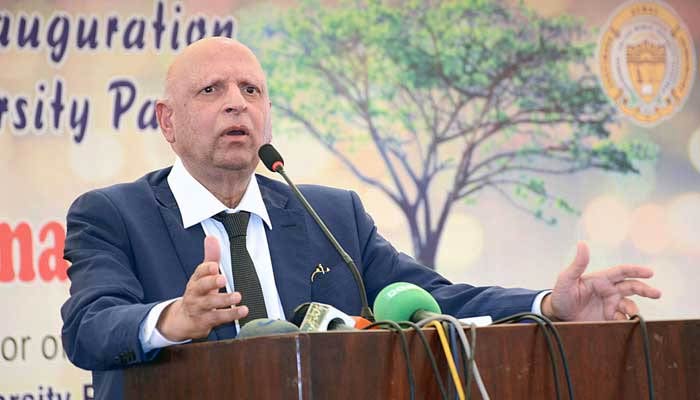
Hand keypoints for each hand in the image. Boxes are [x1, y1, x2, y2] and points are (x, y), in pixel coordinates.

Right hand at [157, 236, 248, 340]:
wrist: (184, 320)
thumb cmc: (198, 294)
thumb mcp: (203, 276)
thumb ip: (210, 257)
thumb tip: (211, 238)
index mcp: (196, 280)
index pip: (199, 272)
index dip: (206, 269)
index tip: (214, 266)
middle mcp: (195, 294)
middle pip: (201, 287)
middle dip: (211, 282)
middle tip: (223, 279)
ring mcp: (199, 308)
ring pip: (210, 304)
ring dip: (224, 300)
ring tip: (237, 297)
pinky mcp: (205, 321)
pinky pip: (218, 318)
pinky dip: (230, 315)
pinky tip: (242, 311)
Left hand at [542, 242, 661, 320]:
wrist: (557, 316)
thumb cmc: (561, 295)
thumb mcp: (566, 279)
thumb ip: (577, 264)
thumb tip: (582, 243)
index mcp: (601, 279)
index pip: (622, 272)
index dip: (636, 270)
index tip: (650, 273)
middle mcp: (609, 291)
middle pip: (632, 287)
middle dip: (646, 290)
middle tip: (657, 293)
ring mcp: (611, 305)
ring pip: (630, 305)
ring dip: (633, 309)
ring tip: (631, 314)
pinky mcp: (609, 319)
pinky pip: (623, 320)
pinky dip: (626, 322)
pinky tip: (622, 324)